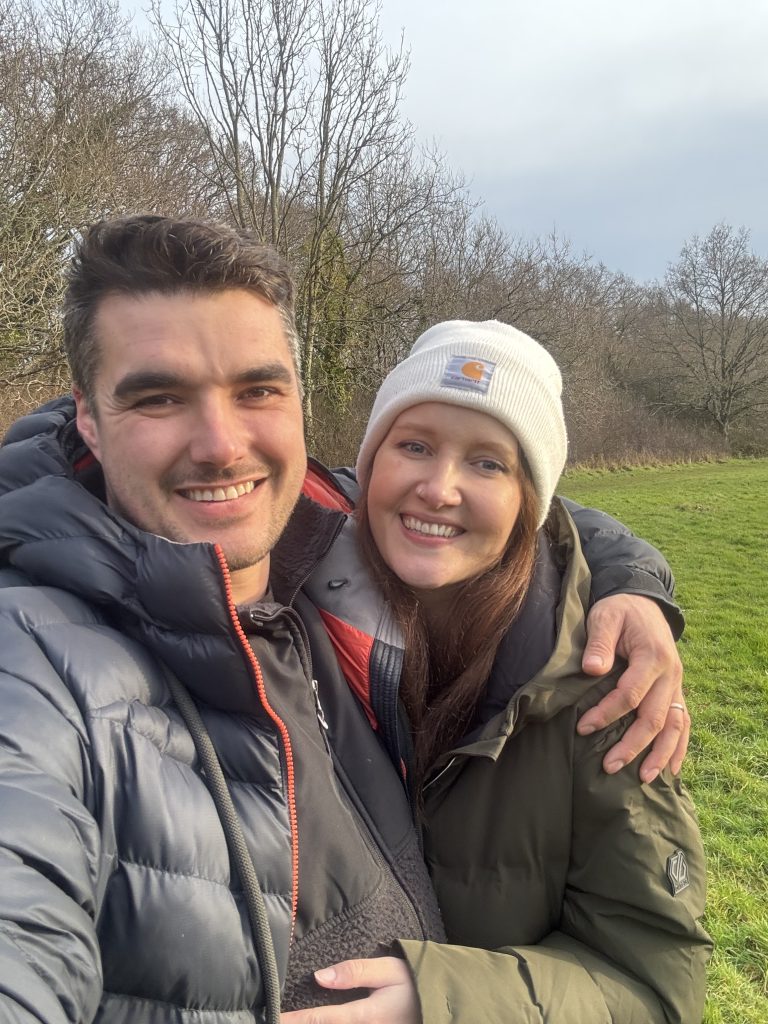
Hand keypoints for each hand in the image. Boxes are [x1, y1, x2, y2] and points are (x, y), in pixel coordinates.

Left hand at [281, 956, 419, 1023]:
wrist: (445, 1007)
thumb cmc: (417, 985)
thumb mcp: (390, 971)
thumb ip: (355, 972)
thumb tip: (320, 976)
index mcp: (364, 1016)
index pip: (320, 1020)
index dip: (294, 1020)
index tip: (272, 1018)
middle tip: (272, 1020)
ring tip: (289, 1021)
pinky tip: (315, 1022)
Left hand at [577, 594, 687, 782]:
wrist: (642, 601)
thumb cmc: (618, 610)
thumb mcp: (605, 616)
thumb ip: (600, 642)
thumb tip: (592, 669)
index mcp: (652, 656)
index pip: (631, 694)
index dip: (607, 713)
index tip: (583, 728)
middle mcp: (670, 674)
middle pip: (654, 717)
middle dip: (633, 745)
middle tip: (609, 767)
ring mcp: (676, 684)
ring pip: (675, 726)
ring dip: (660, 754)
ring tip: (644, 779)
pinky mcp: (675, 690)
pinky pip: (683, 722)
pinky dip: (679, 746)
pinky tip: (672, 769)